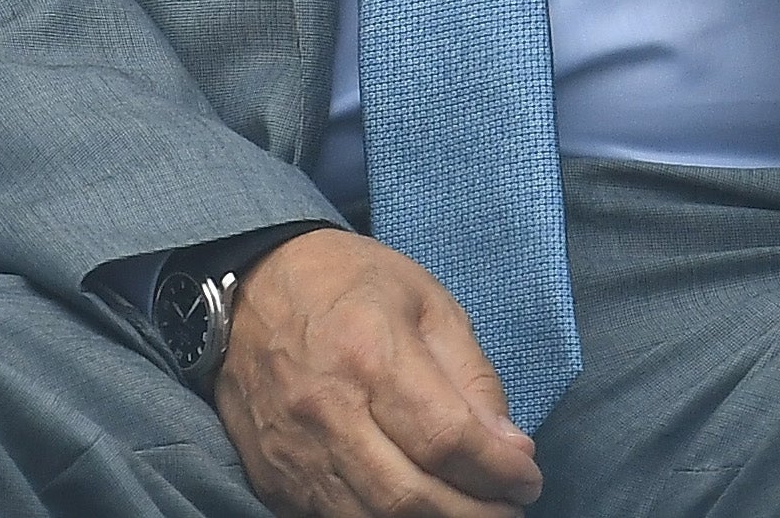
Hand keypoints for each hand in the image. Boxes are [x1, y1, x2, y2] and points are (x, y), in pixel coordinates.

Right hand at [216, 228, 542, 517]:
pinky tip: (419, 513)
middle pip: (409, 497)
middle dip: (474, 514)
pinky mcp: (273, 478)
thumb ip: (473, 377)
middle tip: (510, 510)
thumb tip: (511, 447)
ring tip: (472, 514)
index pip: (445, 438)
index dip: (496, 470)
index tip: (528, 478)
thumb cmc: (350, 284)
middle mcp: (327, 412)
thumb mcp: (428, 302)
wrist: (251, 287)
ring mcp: (293, 453)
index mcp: (371, 353)